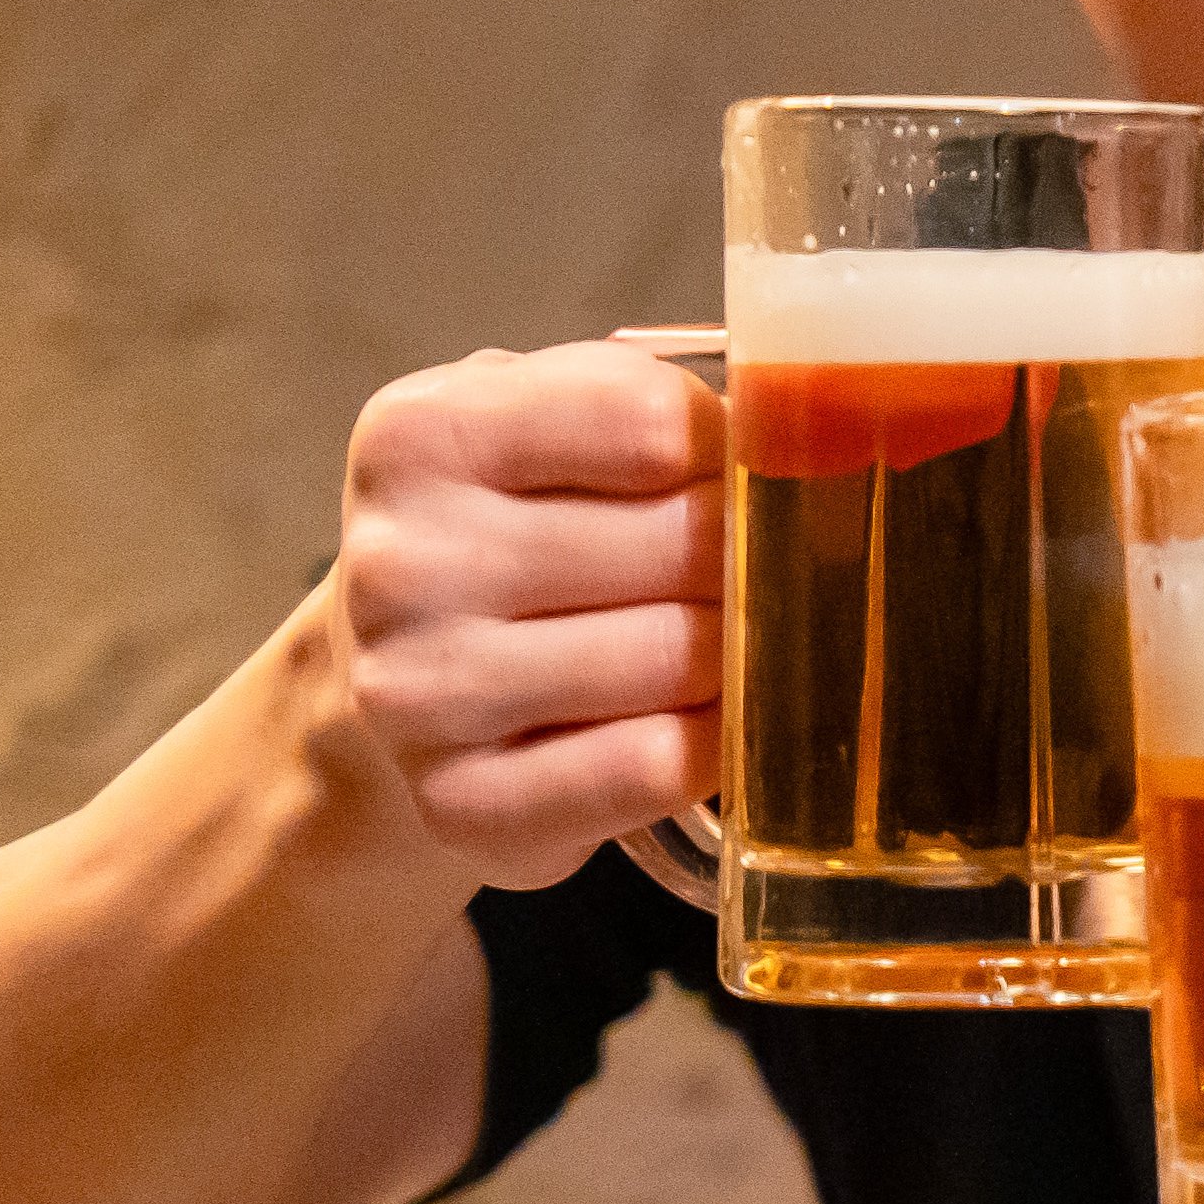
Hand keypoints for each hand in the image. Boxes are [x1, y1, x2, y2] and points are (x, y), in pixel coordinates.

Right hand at [331, 342, 726, 888]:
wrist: (417, 673)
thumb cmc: (522, 530)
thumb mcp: (557, 424)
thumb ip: (658, 400)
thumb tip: (801, 424)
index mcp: (423, 436)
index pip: (656, 421)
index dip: (732, 452)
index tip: (731, 475)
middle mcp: (402, 562)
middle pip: (684, 544)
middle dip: (748, 560)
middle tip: (750, 572)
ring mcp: (419, 691)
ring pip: (680, 657)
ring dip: (734, 654)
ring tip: (713, 643)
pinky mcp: (463, 802)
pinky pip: (655, 765)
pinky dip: (711, 742)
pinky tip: (695, 719)